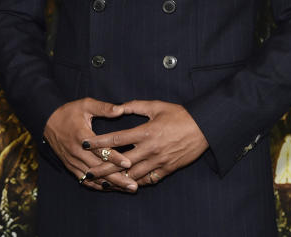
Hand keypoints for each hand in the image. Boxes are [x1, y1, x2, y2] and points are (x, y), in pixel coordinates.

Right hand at [43, 98, 137, 191]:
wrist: (47, 121)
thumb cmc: (69, 112)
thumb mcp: (85, 105)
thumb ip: (104, 108)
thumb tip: (121, 109)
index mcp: (82, 136)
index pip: (100, 150)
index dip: (115, 158)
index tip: (129, 163)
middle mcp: (76, 152)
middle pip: (99, 169)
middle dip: (117, 178)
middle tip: (133, 185)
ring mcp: (72, 161)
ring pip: (93, 178)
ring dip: (110, 184)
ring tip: (126, 189)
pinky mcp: (70, 166)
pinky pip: (84, 180)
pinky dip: (97, 185)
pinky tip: (110, 188)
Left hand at [83, 100, 208, 186]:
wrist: (204, 128)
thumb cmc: (180, 115)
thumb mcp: (157, 106)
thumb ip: (135, 106)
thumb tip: (118, 107)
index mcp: (146, 132)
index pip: (117, 139)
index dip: (99, 142)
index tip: (85, 144)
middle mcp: (150, 148)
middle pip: (121, 161)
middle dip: (103, 168)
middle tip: (88, 173)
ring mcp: (159, 161)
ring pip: (133, 174)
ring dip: (118, 179)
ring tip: (104, 183)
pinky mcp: (167, 169)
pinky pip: (149, 179)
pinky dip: (138, 182)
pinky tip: (128, 184)